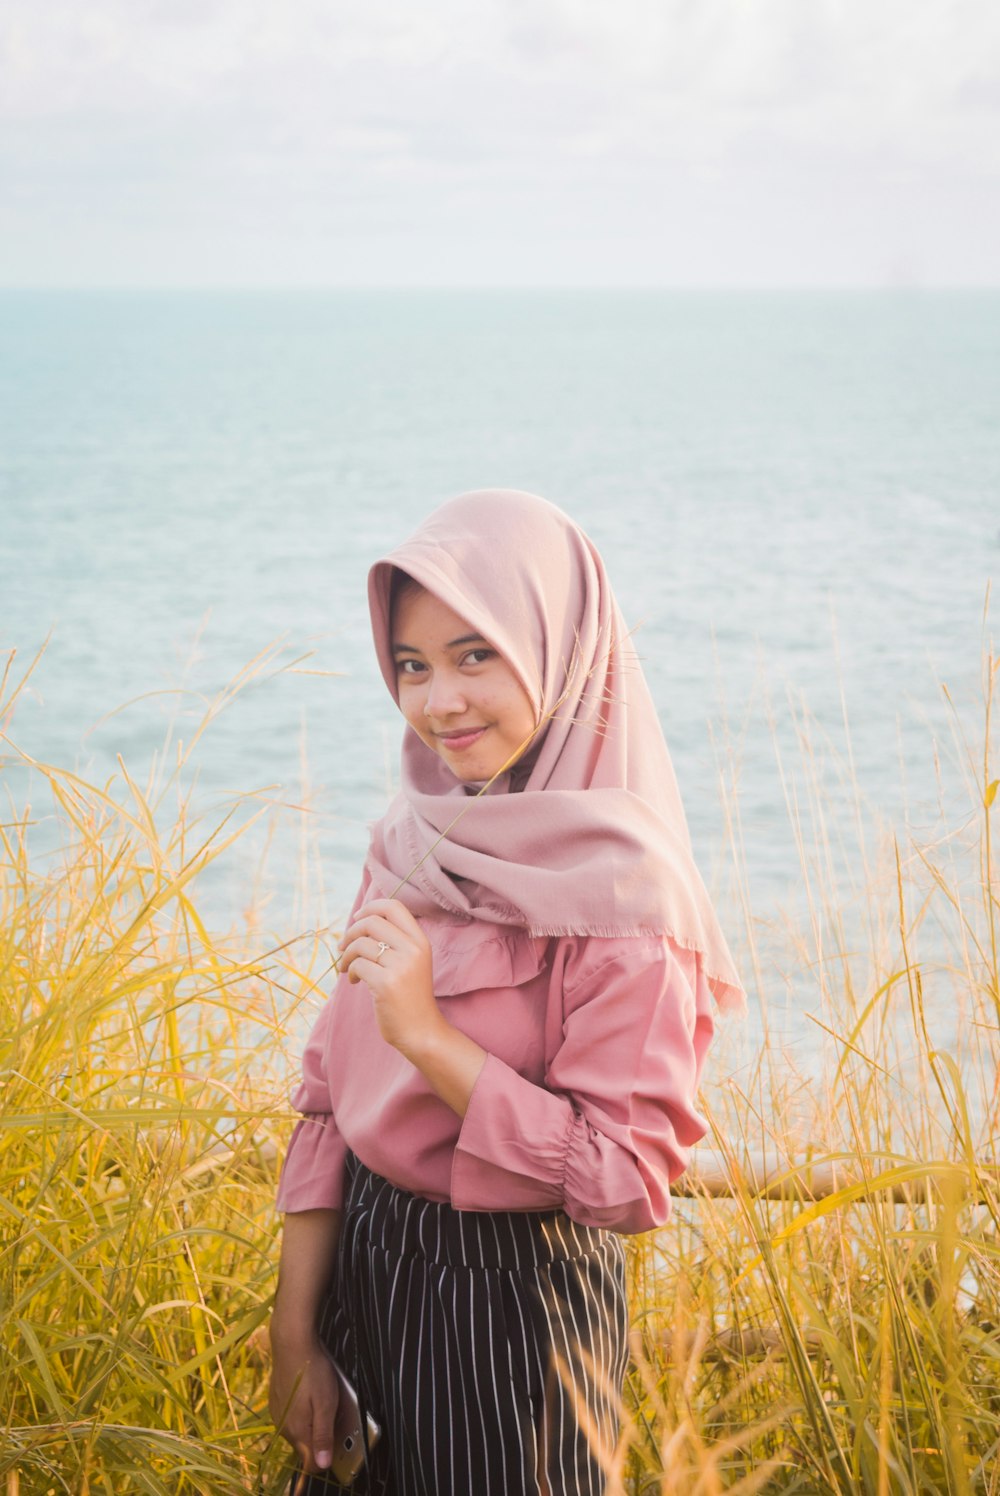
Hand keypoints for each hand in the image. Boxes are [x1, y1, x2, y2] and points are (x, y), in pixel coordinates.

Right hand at [268, 1319, 339, 1487]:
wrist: (291, 1343)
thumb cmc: (313, 1372)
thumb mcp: (326, 1403)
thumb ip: (323, 1436)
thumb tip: (323, 1465)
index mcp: (297, 1432)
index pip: (311, 1463)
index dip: (327, 1457)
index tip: (338, 1441)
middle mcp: (284, 1428)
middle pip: (305, 1446)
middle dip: (321, 1437)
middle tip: (334, 1412)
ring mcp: (278, 1414)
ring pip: (299, 1430)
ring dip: (312, 1423)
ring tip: (323, 1399)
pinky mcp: (276, 1402)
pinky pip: (292, 1417)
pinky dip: (302, 1411)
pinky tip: (310, 1393)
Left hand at [337, 898, 442, 1056]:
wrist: (422, 1031)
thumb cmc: (411, 996)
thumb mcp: (412, 962)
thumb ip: (395, 941)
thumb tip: (360, 921)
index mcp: (420, 941)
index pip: (393, 906)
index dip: (371, 907)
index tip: (357, 918)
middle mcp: (413, 949)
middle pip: (371, 922)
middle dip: (350, 932)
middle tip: (343, 947)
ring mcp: (400, 966)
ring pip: (360, 944)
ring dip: (346, 955)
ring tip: (348, 968)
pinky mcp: (386, 983)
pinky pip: (357, 965)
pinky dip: (350, 972)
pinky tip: (356, 981)